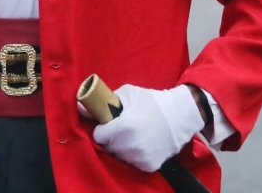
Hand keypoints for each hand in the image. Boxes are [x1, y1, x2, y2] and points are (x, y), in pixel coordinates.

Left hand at [88, 84, 204, 172]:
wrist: (180, 116)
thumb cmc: (153, 102)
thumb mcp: (129, 94)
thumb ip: (105, 101)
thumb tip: (81, 105)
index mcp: (123, 128)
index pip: (99, 136)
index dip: (102, 129)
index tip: (108, 124)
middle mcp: (130, 146)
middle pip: (109, 147)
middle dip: (111, 138)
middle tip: (121, 129)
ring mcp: (140, 158)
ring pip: (120, 156)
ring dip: (122, 148)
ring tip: (133, 135)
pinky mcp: (149, 166)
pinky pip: (133, 162)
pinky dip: (134, 155)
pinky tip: (142, 143)